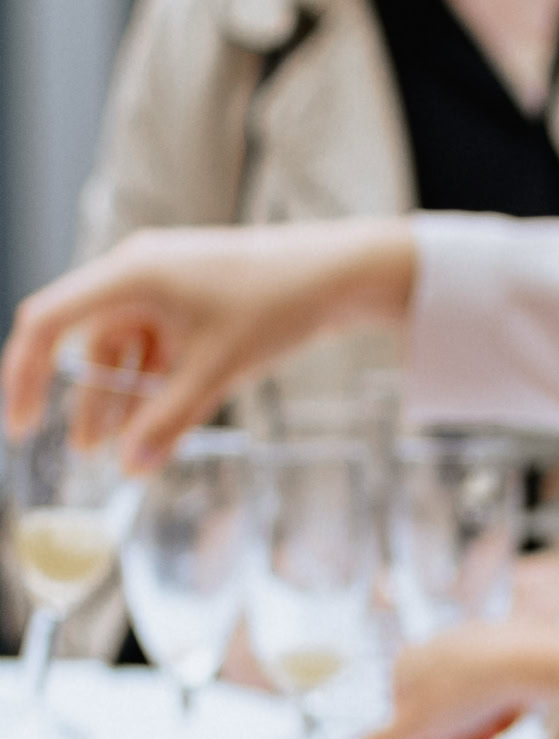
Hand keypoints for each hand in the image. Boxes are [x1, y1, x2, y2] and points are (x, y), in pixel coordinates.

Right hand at [1, 219, 417, 471]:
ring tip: (118, 447)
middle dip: (89, 397)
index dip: (26, 374)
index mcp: (130, 274)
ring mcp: (169, 282)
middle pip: (92, 340)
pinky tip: (158, 419)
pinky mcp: (196, 296)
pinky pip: (160, 341)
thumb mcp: (219, 370)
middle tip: (87, 450)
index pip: (49, 321)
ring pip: (129, 346)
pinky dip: (157, 378)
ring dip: (124, 393)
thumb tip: (130, 467)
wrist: (346, 273)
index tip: (23, 424)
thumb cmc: (280, 306)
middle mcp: (140, 271)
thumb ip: (169, 420)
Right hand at [340, 619, 558, 738]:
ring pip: (469, 707)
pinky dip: (494, 726)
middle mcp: (442, 649)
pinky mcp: (516, 659)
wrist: (530, 662)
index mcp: (409, 661)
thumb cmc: (464, 693)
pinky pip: (498, 696)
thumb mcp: (413, 728)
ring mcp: (480, 650)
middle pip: (438, 713)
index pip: (402, 713)